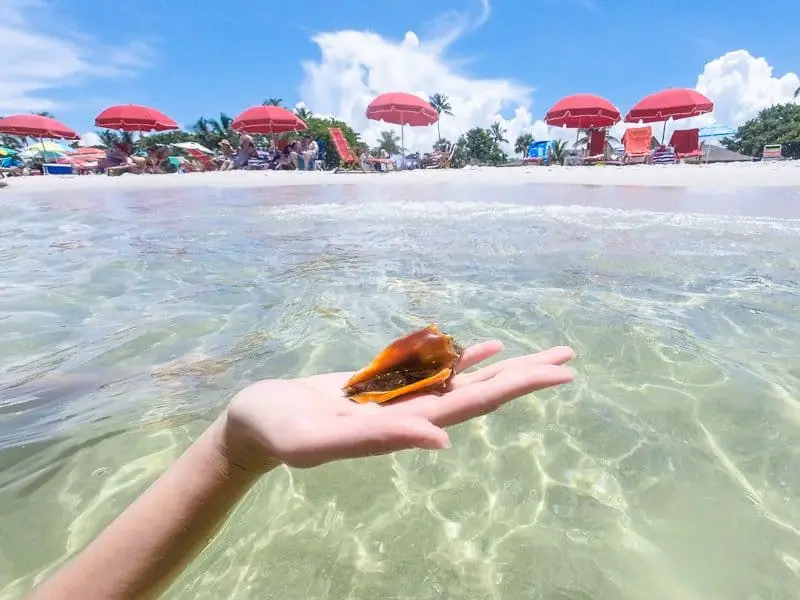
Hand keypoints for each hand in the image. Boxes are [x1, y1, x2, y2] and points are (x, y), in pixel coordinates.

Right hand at [222, 341, 574, 470]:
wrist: (254, 423)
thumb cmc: (277, 431)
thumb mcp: (319, 439)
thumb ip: (379, 438)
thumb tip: (444, 439)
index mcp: (404, 427)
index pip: (474, 404)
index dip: (518, 388)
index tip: (559, 375)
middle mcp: (412, 414)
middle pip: (481, 392)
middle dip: (526, 376)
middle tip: (569, 359)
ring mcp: (399, 400)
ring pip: (462, 381)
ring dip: (504, 368)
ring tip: (543, 355)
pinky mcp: (383, 386)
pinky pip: (432, 370)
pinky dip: (461, 358)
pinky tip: (484, 349)